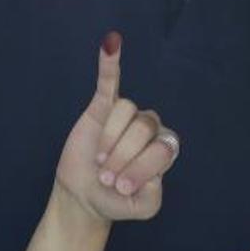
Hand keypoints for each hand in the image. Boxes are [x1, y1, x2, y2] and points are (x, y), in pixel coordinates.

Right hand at [54, 32, 179, 222]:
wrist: (85, 197)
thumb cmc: (116, 199)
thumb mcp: (142, 208)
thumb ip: (153, 196)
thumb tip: (147, 172)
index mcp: (164, 148)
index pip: (162, 147)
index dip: (141, 168)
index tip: (122, 188)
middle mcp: (149, 127)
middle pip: (144, 128)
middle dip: (123, 157)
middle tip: (107, 177)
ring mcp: (126, 116)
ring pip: (126, 112)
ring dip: (111, 140)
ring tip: (100, 162)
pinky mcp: (102, 107)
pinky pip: (108, 80)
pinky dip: (110, 61)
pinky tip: (111, 43)